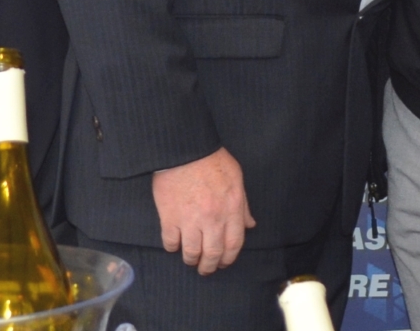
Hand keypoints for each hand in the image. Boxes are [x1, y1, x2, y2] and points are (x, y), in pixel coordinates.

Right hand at [151, 147, 255, 273]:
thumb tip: (249, 224)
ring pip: (191, 253)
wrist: (184, 149)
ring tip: (191, 259)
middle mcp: (213, 218)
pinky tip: (175, 244)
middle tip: (206, 268)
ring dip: (191, 260)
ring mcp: (190, 220)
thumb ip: (243, 204)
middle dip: (210, 266)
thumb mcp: (236, 177)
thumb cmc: (212, 160)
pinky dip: (173, 247)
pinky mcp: (170, 218)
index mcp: (231, 208)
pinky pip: (170, 242)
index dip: (229, 258)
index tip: (224, 262)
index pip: (234, 244)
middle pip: (213, 254)